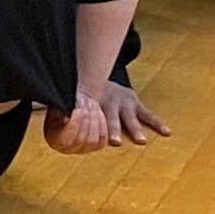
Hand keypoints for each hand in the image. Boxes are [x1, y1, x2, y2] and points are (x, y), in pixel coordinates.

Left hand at [46, 86, 169, 154]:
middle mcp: (109, 102)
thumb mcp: (72, 92)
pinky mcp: (136, 103)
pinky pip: (148, 114)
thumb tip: (47, 111)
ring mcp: (125, 103)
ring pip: (130, 118)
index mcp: (93, 101)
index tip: (94, 135)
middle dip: (113, 129)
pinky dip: (157, 123)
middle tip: (115, 141)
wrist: (103, 72)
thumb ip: (61, 104)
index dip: (92, 123)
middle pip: (111, 118)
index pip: (93, 115)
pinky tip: (167, 132)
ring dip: (135, 129)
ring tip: (140, 141)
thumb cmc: (83, 88)